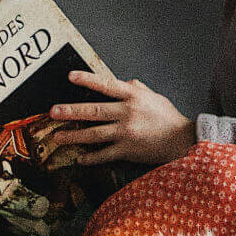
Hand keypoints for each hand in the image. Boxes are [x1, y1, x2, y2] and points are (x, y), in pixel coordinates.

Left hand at [50, 70, 196, 165]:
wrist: (182, 140)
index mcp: (133, 96)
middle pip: (93, 111)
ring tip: (58, 136)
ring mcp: (126, 133)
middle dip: (71, 111)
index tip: (70, 77)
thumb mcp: (153, 96)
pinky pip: (105, 154)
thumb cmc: (168, 117)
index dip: (87, 80)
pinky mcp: (128, 150)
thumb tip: (121, 81)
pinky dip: (91, 157)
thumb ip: (136, 88)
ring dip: (74, 135)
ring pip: (94, 134)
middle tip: (53, 111)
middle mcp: (128, 112)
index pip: (106, 85)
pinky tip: (80, 158)